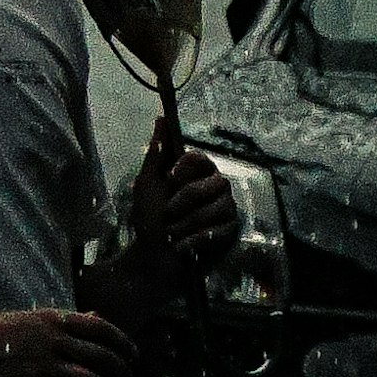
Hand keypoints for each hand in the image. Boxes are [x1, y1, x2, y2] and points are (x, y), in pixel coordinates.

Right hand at [0, 300, 137, 376]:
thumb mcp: (34, 319)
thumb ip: (67, 321)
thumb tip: (97, 316)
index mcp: (54, 319)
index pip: (101, 329)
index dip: (123, 343)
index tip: (135, 356)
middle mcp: (53, 340)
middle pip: (101, 357)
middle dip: (122, 373)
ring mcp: (43, 365)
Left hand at [127, 143, 239, 281]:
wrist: (153, 257)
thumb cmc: (149, 219)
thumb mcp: (147, 185)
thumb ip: (156, 153)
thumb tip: (160, 119)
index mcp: (196, 172)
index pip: (201, 158)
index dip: (188, 166)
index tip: (171, 177)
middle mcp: (215, 186)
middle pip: (216, 181)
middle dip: (187, 199)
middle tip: (168, 213)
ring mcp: (225, 209)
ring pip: (219, 207)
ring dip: (188, 223)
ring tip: (171, 233)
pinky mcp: (229, 231)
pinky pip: (220, 230)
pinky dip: (196, 239)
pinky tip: (181, 246)